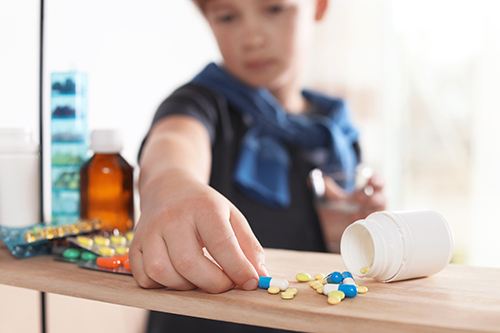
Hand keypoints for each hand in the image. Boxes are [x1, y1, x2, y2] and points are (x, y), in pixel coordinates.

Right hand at [129, 172, 267, 292]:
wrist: (168, 188)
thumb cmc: (203, 206)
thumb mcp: (232, 216)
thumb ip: (248, 246)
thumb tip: (258, 275)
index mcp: (203, 207)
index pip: (221, 243)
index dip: (238, 269)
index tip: (250, 282)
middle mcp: (173, 217)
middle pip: (188, 262)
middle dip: (212, 283)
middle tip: (225, 284)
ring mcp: (150, 231)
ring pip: (162, 272)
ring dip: (186, 285)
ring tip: (200, 277)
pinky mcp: (135, 244)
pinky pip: (145, 277)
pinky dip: (162, 284)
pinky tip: (177, 274)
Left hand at [316, 173, 386, 251]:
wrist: (337, 229)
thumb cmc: (340, 209)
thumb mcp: (333, 198)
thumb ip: (326, 189)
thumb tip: (310, 180)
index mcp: (368, 190)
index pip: (378, 182)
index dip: (378, 180)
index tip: (371, 181)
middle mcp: (375, 202)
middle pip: (381, 197)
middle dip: (371, 197)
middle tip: (358, 199)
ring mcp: (375, 215)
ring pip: (379, 212)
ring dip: (367, 212)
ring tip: (352, 215)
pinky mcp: (372, 228)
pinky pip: (374, 226)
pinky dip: (364, 224)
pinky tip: (354, 223)